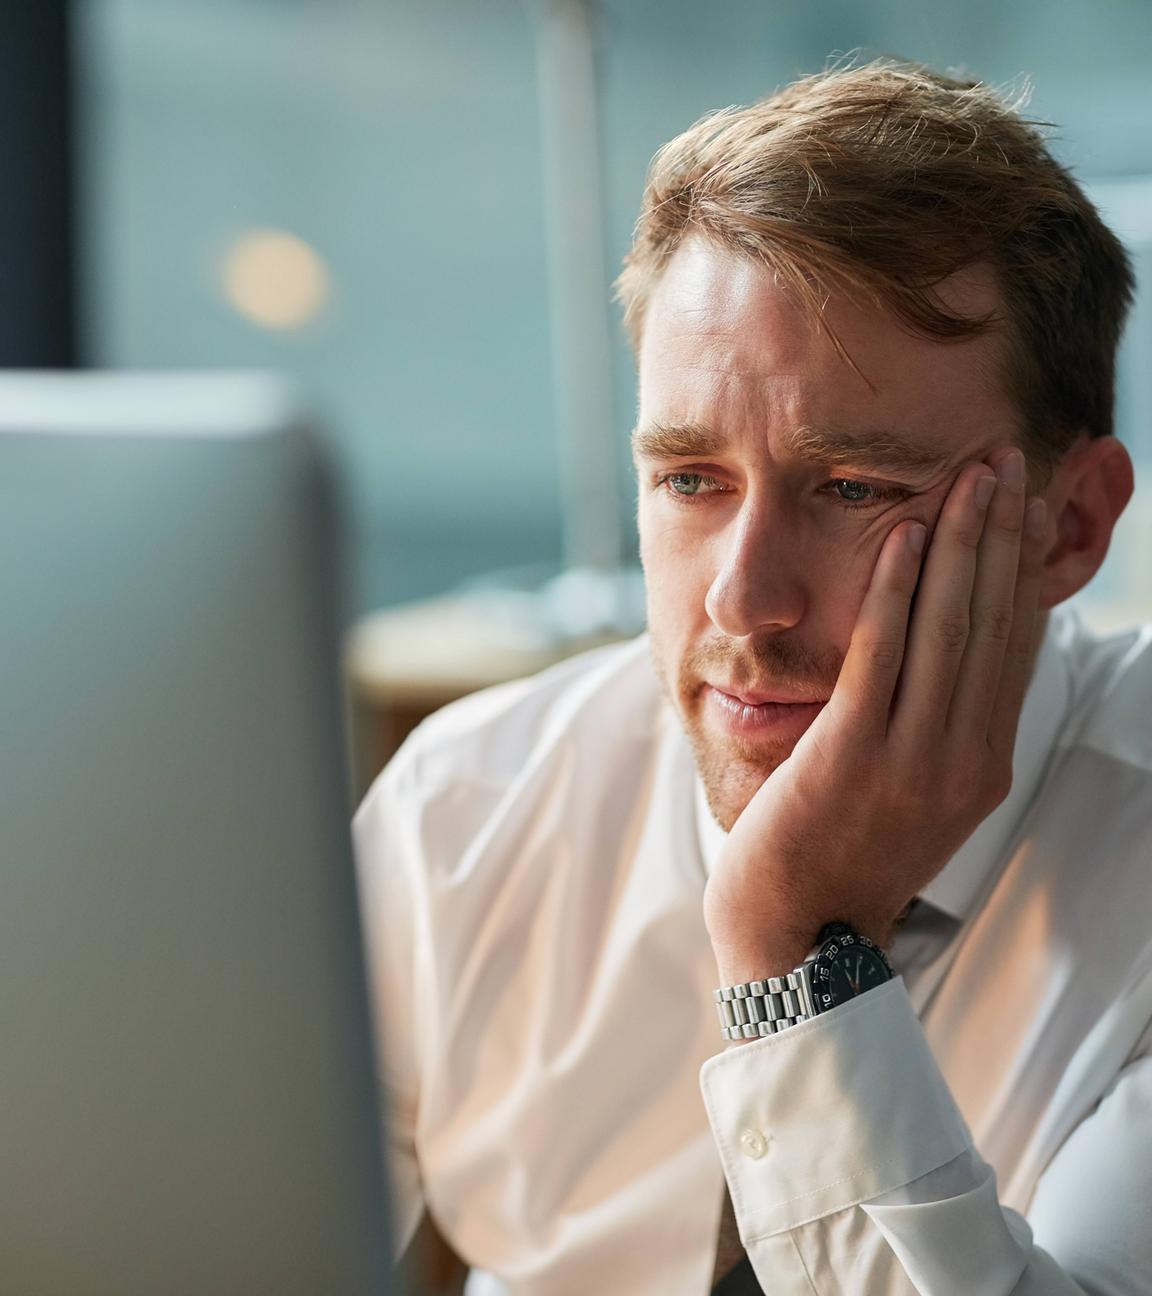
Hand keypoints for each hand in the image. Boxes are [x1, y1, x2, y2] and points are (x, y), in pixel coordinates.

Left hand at [703, 447, 1048, 984]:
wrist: (796, 931)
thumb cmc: (844, 851)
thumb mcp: (914, 792)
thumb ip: (938, 727)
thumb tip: (945, 657)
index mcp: (983, 763)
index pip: (1015, 646)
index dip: (1025, 568)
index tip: (1028, 505)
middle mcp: (963, 758)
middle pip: (993, 623)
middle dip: (1004, 534)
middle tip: (1012, 460)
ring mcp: (912, 760)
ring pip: (948, 629)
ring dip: (961, 542)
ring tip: (973, 475)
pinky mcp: (851, 755)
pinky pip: (880, 655)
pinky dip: (895, 588)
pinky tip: (903, 534)